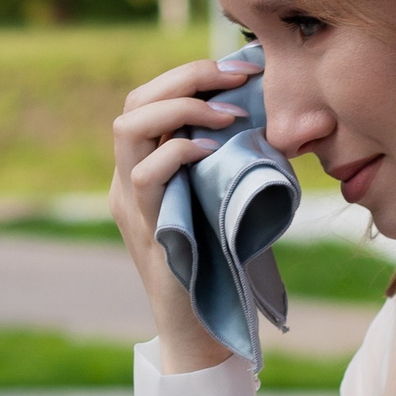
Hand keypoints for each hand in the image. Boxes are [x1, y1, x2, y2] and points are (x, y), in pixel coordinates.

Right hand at [110, 53, 265, 375]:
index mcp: (145, 167)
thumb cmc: (225, 263)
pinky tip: (213, 151)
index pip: (149, 99)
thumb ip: (231, 158)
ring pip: (128, 128)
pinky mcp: (144, 227)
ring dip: (182, 108)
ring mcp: (130, 203)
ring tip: (227, 114)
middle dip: (184, 78)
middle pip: (134, 102)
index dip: (188, 74)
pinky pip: (146, 175)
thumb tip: (268, 115)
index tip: (237, 68)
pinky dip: (180, 152)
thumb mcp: (227, 197)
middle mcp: (127, 179)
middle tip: (232, 78)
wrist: (206, 326)